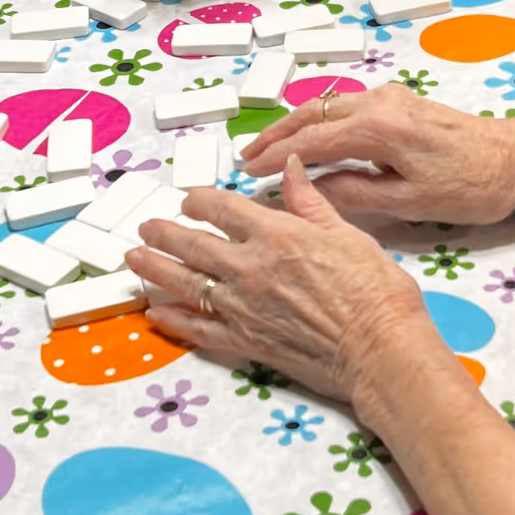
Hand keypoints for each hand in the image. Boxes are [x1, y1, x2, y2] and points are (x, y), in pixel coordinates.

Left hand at [131, 157, 436, 407]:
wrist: (379, 349)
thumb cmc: (375, 291)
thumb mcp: (347, 232)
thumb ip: (309, 200)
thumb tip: (289, 165)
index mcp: (276, 234)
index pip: (222, 208)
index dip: (200, 200)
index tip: (190, 199)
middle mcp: (250, 268)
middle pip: (193, 244)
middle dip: (164, 233)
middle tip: (146, 227)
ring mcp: (242, 307)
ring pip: (185, 283)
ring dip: (155, 270)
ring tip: (135, 260)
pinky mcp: (246, 342)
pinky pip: (198, 330)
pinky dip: (174, 321)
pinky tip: (156, 313)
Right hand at [238, 83, 514, 225]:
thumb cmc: (472, 185)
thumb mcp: (411, 202)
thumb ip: (357, 193)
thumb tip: (313, 189)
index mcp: (380, 128)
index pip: (312, 140)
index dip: (276, 156)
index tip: (249, 172)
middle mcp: (380, 103)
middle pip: (313, 115)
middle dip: (277, 135)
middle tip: (247, 157)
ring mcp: (390, 98)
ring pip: (328, 107)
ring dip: (296, 126)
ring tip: (269, 149)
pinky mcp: (400, 102)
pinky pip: (346, 107)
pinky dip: (320, 122)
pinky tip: (311, 140)